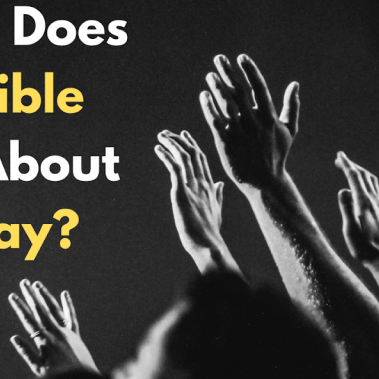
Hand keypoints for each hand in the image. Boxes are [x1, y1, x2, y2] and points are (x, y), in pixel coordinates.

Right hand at [8, 279, 96, 375]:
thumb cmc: (57, 378)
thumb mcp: (38, 368)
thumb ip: (27, 352)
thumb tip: (14, 338)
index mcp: (44, 341)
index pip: (29, 320)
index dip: (20, 307)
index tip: (12, 296)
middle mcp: (56, 333)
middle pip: (41, 310)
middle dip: (31, 296)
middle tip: (24, 283)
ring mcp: (67, 332)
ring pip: (54, 310)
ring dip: (45, 296)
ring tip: (37, 285)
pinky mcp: (75, 335)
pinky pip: (71, 317)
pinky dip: (67, 305)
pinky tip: (64, 294)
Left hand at [155, 130, 226, 261]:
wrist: (209, 245)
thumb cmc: (211, 233)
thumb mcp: (216, 210)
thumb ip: (217, 195)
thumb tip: (220, 184)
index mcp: (210, 187)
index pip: (201, 160)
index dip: (193, 145)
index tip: (184, 135)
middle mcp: (203, 183)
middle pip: (193, 154)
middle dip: (180, 140)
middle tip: (168, 133)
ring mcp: (193, 187)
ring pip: (184, 157)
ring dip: (171, 143)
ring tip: (161, 136)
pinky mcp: (182, 192)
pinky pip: (174, 168)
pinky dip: (166, 156)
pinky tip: (158, 149)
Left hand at [199, 54, 299, 189]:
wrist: (265, 182)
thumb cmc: (277, 154)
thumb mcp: (289, 130)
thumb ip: (291, 106)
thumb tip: (295, 84)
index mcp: (270, 118)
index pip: (259, 89)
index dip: (250, 72)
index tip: (241, 57)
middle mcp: (255, 124)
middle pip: (240, 93)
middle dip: (229, 74)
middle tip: (219, 59)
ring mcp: (240, 134)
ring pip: (227, 106)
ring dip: (217, 88)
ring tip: (210, 75)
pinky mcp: (226, 144)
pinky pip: (216, 123)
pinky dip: (209, 109)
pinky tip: (203, 96)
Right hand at [335, 152, 378, 262]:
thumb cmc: (365, 249)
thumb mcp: (350, 231)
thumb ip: (346, 210)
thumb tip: (343, 190)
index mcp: (364, 204)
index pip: (355, 178)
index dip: (347, 165)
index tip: (340, 155)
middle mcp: (374, 203)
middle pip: (364, 176)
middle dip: (352, 166)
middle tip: (340, 160)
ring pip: (372, 182)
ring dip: (361, 173)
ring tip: (351, 171)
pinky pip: (375, 191)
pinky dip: (367, 183)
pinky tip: (363, 190)